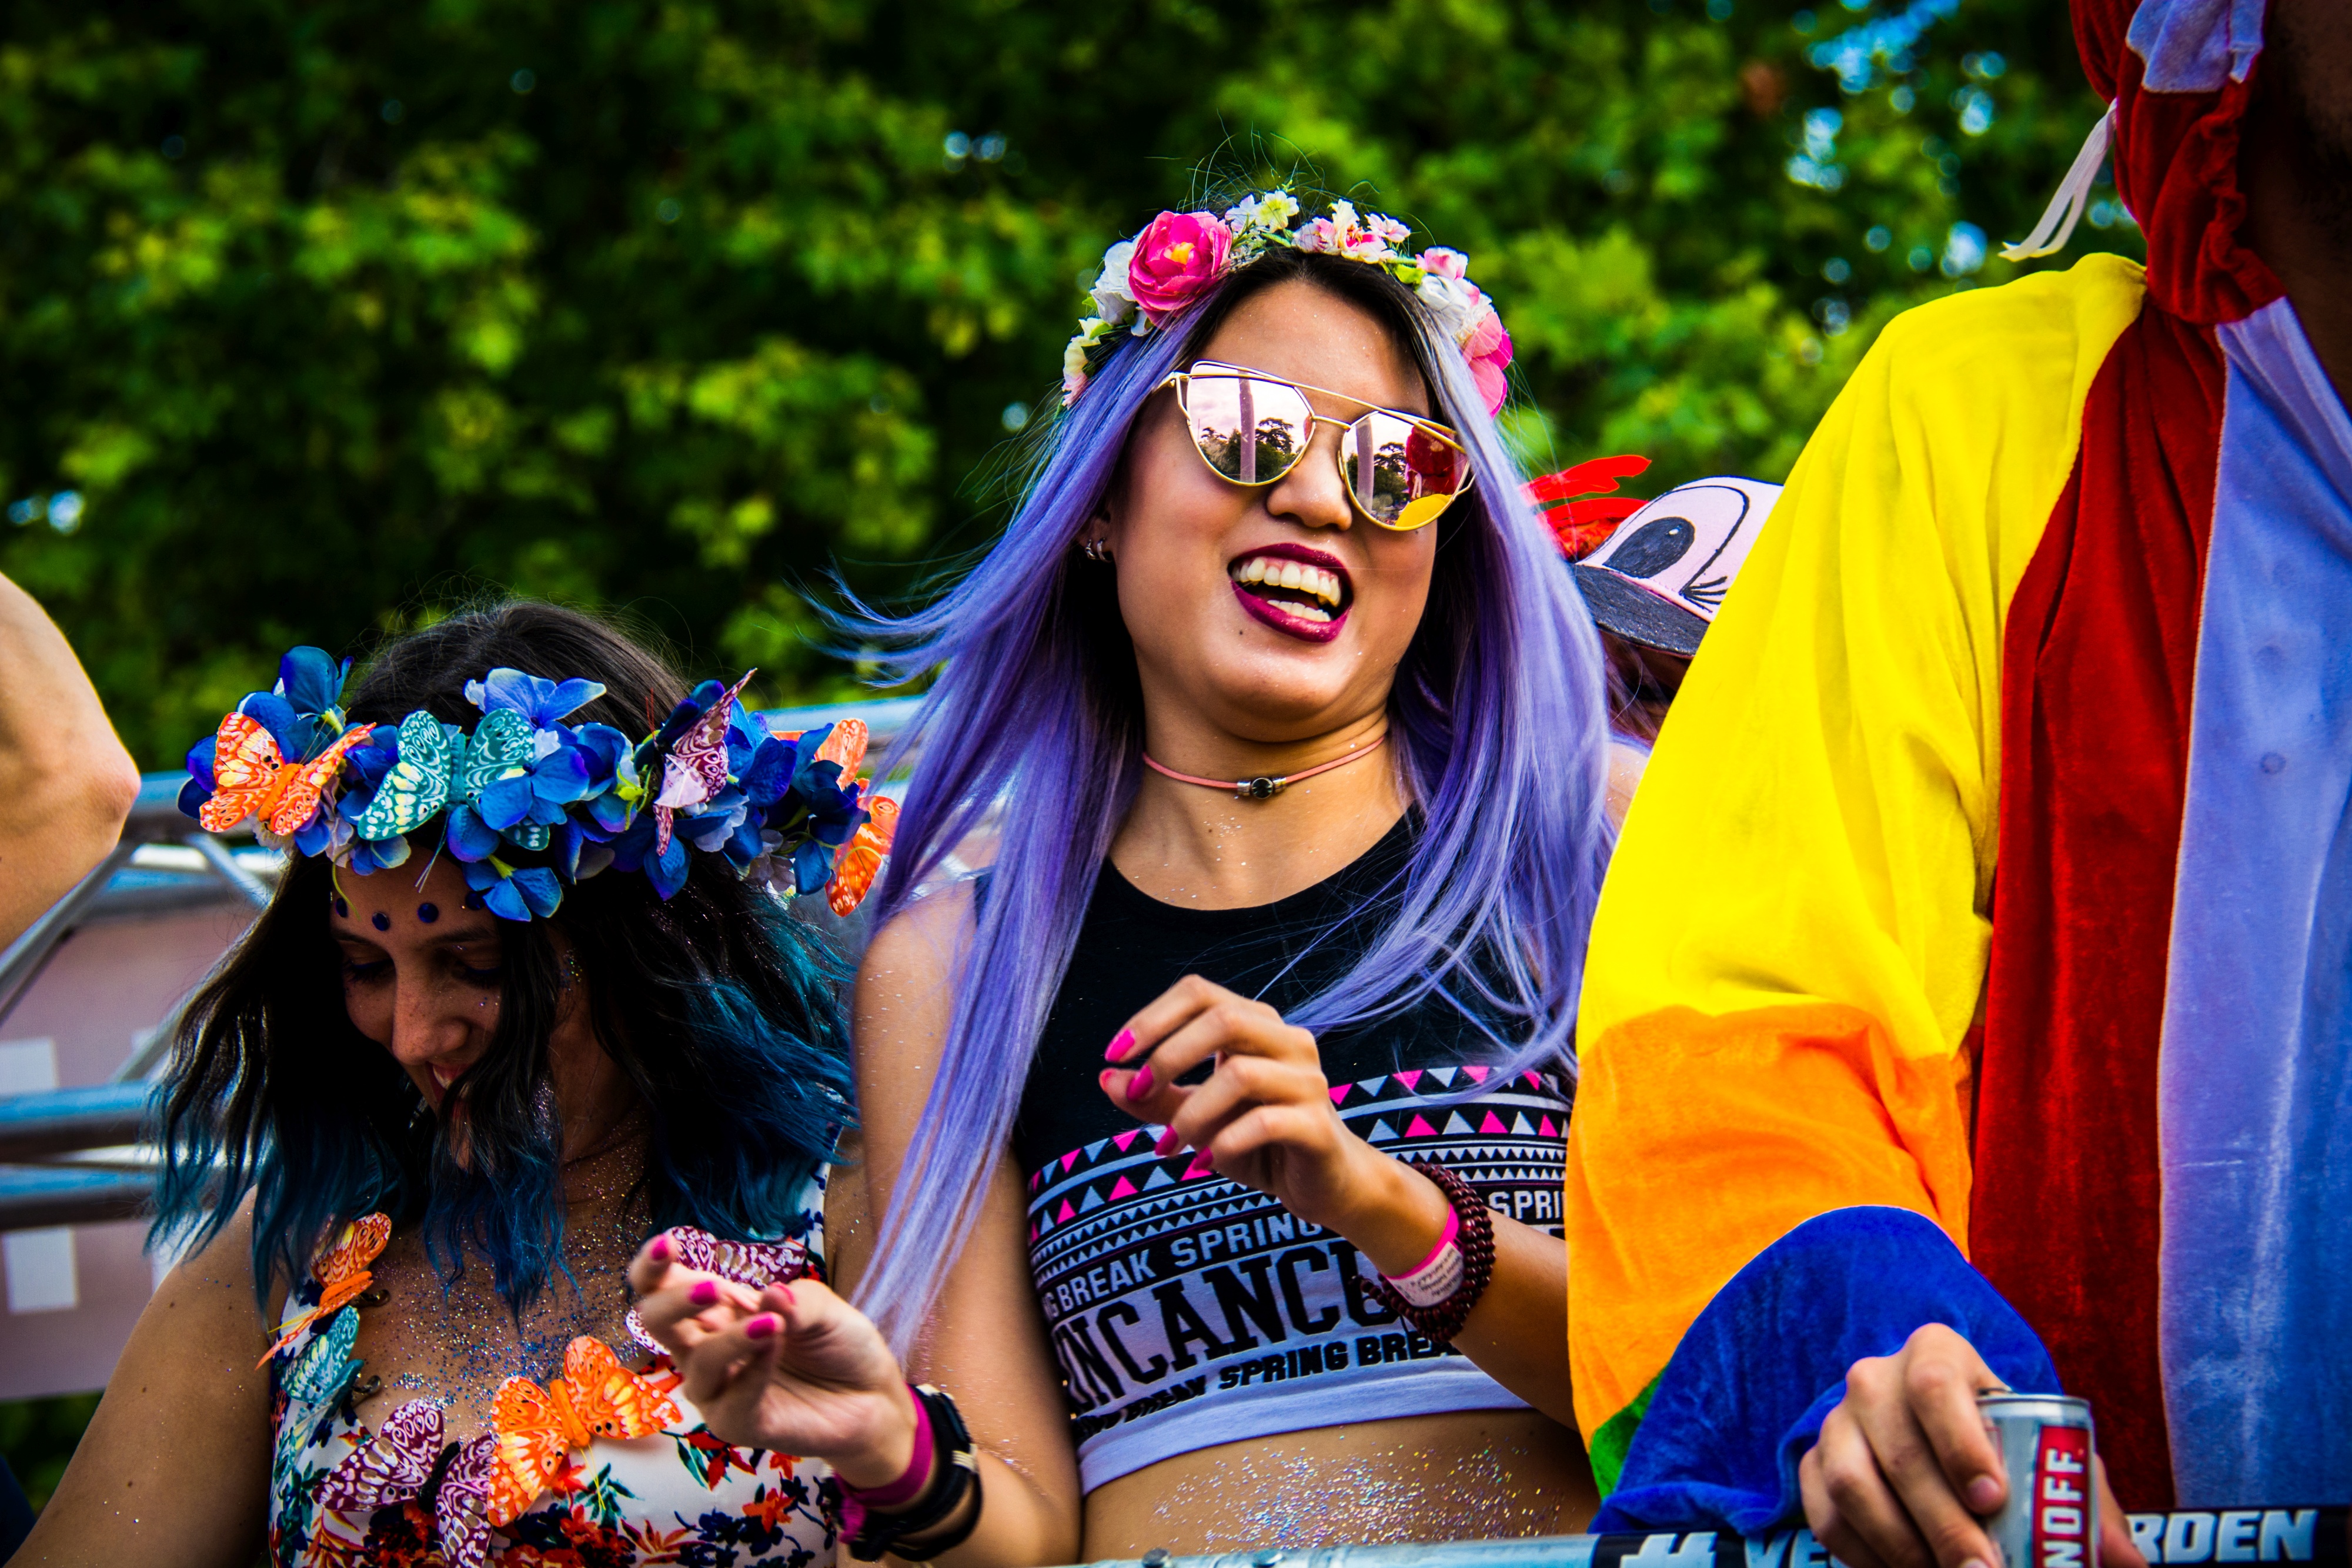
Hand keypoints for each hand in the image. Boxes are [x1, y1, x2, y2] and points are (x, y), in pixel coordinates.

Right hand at [629, 1233, 919, 1489]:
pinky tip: (775, 1348)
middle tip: (712, 1288)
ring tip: (772, 1323)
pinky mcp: (736, 1424)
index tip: (666, 1245)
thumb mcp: (823, 1306)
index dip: (652, 1267)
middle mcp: (704, 1347)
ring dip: (731, 1340)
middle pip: (655, 1322)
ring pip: (698, 1362)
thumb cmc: (837, 1343)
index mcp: (716, 1309)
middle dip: (675, 1300)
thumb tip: (769, 1294)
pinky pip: (730, 1402)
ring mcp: (717, 1388)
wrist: (872, 1396)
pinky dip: (752, 1373)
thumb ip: (794, 1299)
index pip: (662, 1287)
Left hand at [1099, 974, 1447, 1270]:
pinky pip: (1265, 1121)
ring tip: (1168, 1145)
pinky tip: (1204, 1162)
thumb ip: (1155, 1099)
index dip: (1152, 1017)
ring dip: (1191, 1112)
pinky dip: (1224, 1141)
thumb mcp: (1196, 1120)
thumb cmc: (1258, 1144)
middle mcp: (1288, 1042)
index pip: (1200, 993)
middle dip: (1169, 1056)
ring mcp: (1308, 1081)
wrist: (1326, 1187)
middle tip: (1141, 1093)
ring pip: (1241, 1073)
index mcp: (1258, 1027)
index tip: (1113, 1054)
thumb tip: (1106, 1078)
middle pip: (1223, 1018)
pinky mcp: (1317, 1125)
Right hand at [1800, 1323, 2145, 1567]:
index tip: (1993, 1498)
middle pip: (1898, 1448)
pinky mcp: (1813, 1463)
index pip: (1933, 1383)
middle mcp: (1874, 1378)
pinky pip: (1825, 1514)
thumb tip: (2126, 1560)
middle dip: (1943, 1523)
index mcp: (1934, 1353)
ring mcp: (1837, 1421)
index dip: (1959, 1441)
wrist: (1933, 1431)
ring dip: (1901, 1545)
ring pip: (1852, 1484)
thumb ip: (2083, 1497)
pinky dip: (1865, 1555)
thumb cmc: (2000, 1440)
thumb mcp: (2045, 1451)